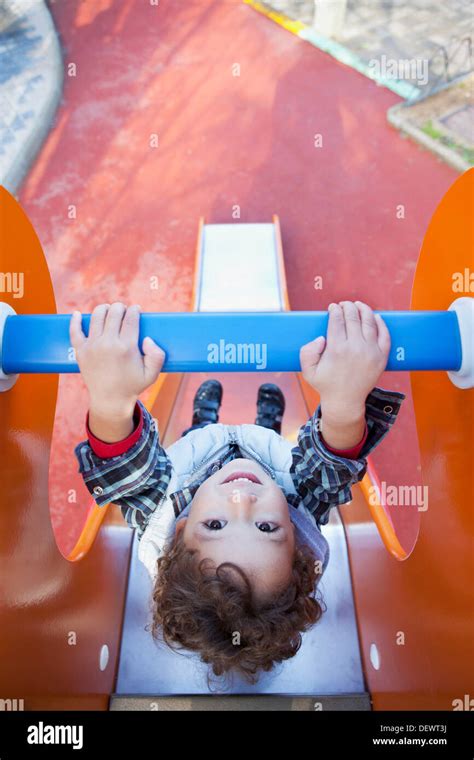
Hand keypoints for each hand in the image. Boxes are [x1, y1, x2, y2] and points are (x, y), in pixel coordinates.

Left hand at [70, 302, 165, 416]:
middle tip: (124, 311)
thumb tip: (147, 338)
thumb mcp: (152, 374)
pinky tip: (76, 314)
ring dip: (104, 309)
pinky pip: (74, 331)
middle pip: (114, 312)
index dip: (135, 310)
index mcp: (126, 347)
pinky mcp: (81, 351)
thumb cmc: (132, 385)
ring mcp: (92, 346)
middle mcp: (108, 343)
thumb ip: (157, 355)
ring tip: (109, 311)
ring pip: (96, 315)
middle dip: (121, 307)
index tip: (136, 310)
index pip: (131, 318)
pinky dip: (74, 320)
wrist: (110, 400)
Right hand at [300, 301, 389, 424]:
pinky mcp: (381, 357)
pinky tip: (375, 317)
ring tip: (358, 305)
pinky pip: (384, 335)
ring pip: (369, 322)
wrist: (346, 401)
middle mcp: (355, 348)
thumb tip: (321, 338)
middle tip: (343, 305)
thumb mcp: (307, 371)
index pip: (337, 320)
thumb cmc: (326, 384)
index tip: (332, 307)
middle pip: (353, 317)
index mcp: (336, 349)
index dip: (335, 310)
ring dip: (363, 309)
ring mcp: (371, 352)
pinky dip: (381, 323)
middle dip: (347, 307)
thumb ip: (307, 352)